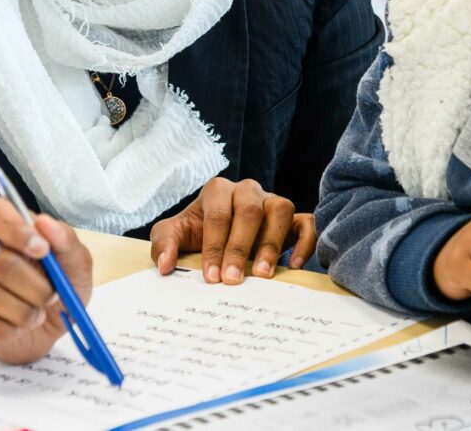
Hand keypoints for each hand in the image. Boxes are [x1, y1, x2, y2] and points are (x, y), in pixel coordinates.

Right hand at [0, 196, 92, 364]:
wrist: (47, 328)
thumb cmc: (58, 286)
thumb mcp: (74, 264)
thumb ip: (65, 241)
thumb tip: (45, 223)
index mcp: (5, 228)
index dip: (13, 227)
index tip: (42, 249)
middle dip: (33, 284)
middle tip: (51, 295)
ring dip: (20, 309)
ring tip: (36, 315)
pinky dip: (3, 329)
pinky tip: (17, 328)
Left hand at [147, 177, 315, 283]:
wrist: (221, 233)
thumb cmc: (198, 233)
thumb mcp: (175, 234)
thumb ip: (164, 245)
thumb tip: (165, 265)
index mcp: (218, 190)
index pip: (218, 215)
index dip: (214, 246)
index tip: (211, 276)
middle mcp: (248, 190)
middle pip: (249, 211)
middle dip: (239, 247)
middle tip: (232, 279)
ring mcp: (273, 201)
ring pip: (280, 210)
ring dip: (271, 243)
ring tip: (261, 275)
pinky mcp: (294, 217)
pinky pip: (306, 222)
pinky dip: (305, 242)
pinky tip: (293, 266)